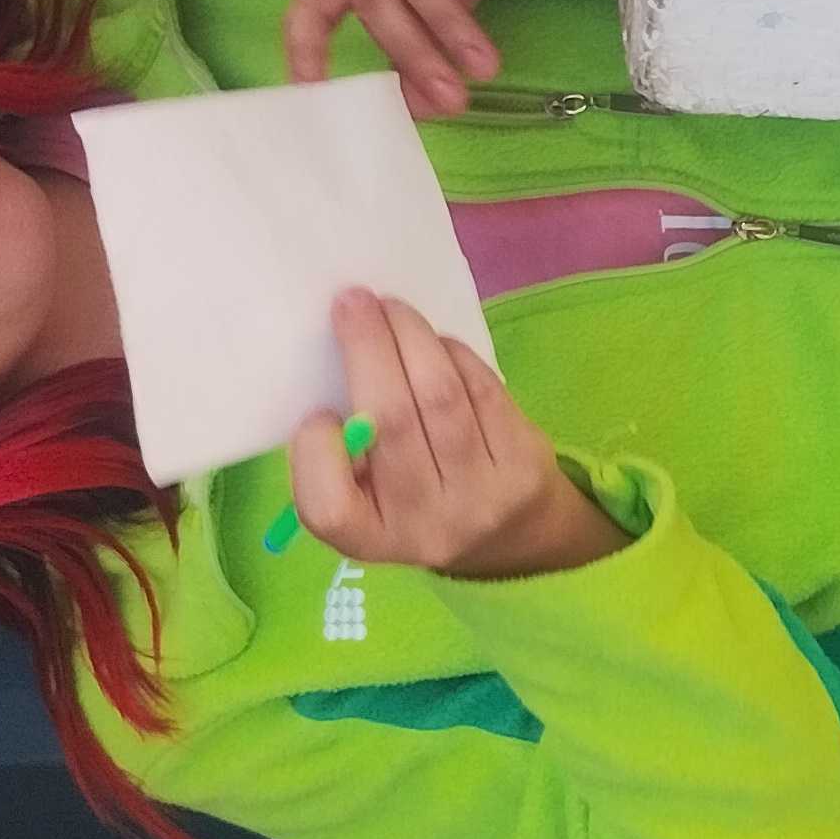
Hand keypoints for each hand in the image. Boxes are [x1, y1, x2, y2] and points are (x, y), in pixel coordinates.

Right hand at [287, 288, 620, 580]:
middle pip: (393, 422)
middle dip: (369, 348)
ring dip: (412, 336)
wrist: (511, 533)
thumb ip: (345, 450)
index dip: (315, 449)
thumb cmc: (415, 500)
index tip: (317, 411)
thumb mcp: (367, 498)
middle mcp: (428, 525)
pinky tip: (434, 340)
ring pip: (441, 395)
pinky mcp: (524, 466)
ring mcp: (483, 497)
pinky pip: (482, 390)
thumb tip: (339, 357)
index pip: (329, 505)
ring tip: (391, 307)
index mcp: (370, 538)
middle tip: (352, 301)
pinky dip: (453, 354)